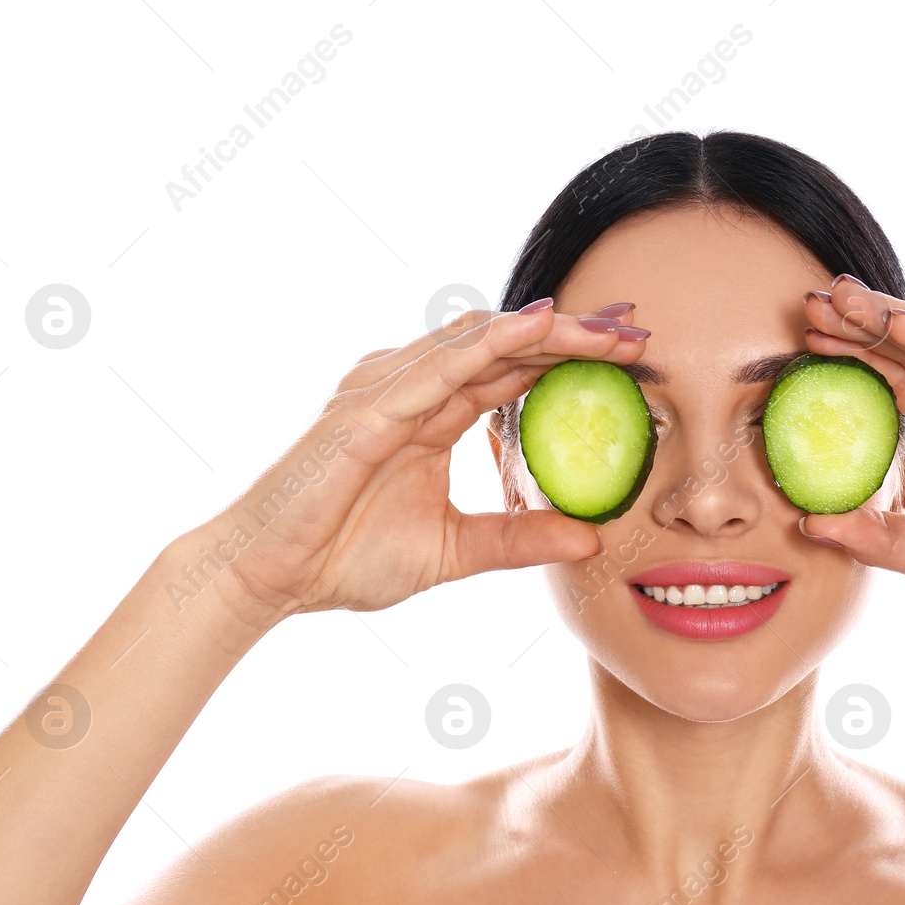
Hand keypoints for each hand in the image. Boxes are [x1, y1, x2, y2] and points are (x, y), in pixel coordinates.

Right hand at [189, 301, 648, 628]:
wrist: (268, 577)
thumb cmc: (342, 557)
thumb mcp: (452, 551)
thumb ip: (517, 538)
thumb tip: (590, 538)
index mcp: (431, 412)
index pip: (513, 369)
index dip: (570, 356)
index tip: (632, 356)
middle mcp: (411, 388)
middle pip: (505, 343)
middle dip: (573, 333)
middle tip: (636, 329)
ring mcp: (386, 390)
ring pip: (479, 340)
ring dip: (547, 330)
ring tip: (605, 327)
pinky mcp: (366, 409)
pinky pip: (438, 366)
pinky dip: (491, 342)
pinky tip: (538, 328)